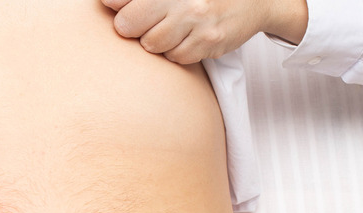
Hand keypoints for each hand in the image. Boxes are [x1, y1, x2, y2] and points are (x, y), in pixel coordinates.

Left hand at [101, 0, 307, 63]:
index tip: (124, 9)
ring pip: (151, 44)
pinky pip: (176, 57)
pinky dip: (179, 52)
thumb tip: (107, 2)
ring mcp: (197, 18)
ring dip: (157, 42)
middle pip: (127, 24)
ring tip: (174, 29)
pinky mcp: (209, 40)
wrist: (255, 0)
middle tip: (148, 23)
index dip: (118, 8)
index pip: (119, 1)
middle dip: (133, 27)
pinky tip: (190, 38)